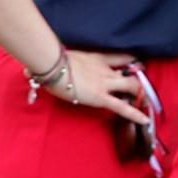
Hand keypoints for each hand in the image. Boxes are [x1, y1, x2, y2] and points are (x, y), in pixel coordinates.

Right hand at [27, 42, 153, 121]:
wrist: (52, 66)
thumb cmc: (50, 63)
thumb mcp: (61, 59)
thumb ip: (58, 64)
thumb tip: (31, 71)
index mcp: (96, 58)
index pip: (119, 57)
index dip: (131, 61)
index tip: (138, 64)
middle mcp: (104, 69)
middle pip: (130, 72)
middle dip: (139, 79)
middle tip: (143, 86)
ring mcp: (105, 83)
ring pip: (131, 86)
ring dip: (140, 93)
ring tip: (147, 102)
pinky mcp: (101, 97)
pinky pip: (122, 106)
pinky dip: (136, 114)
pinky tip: (145, 121)